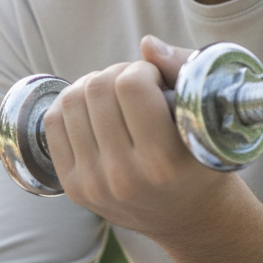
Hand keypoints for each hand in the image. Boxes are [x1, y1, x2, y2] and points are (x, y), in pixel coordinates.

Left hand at [45, 34, 262, 262]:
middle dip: (116, 74)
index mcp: (163, 161)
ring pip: (71, 101)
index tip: (154, 80)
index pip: (130, 86)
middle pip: (97, 89)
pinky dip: (71, 105)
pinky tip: (94, 110)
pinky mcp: (73, 187)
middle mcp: (124, 177)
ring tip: (115, 97)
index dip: (141, 71)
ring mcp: (93, 184)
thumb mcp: (208, 117)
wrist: (192, 219)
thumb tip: (146, 43)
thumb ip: (182, 72)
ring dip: (92, 87)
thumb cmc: (204, 158)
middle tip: (134, 85)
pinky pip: (53, 123)